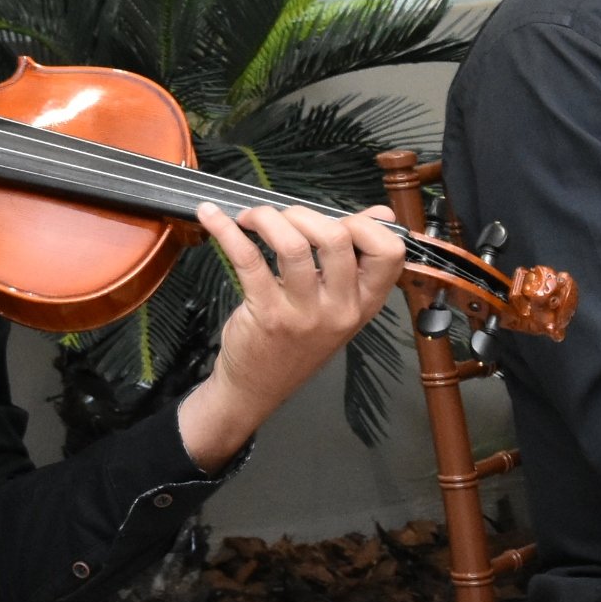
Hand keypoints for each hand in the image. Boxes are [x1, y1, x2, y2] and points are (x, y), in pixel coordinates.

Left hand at [177, 203, 407, 469]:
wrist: (259, 387)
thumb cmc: (298, 340)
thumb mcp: (338, 305)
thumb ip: (356, 259)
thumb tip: (380, 214)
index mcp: (365, 302)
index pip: (388, 252)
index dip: (365, 225)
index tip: (337, 219)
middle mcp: (341, 308)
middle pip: (337, 238)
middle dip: (304, 214)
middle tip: (283, 218)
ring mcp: (304, 313)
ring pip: (293, 245)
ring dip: (267, 218)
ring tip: (251, 218)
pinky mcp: (267, 314)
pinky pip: (248, 260)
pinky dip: (226, 231)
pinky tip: (212, 218)